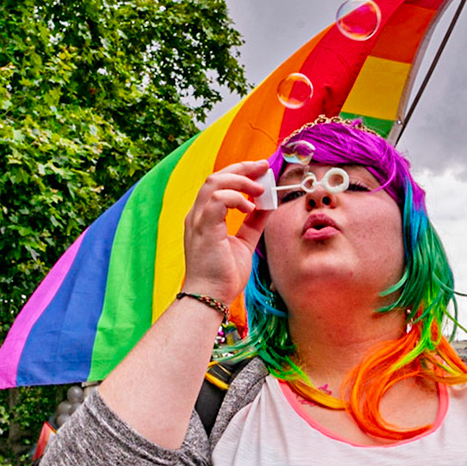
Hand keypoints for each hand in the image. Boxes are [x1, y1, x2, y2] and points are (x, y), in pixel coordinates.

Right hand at [179, 158, 274, 308]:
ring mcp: (198, 220)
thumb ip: (254, 223)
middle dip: (242, 168)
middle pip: (216, 176)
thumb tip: (268, 205)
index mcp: (204, 217)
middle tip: (264, 167)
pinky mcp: (204, 228)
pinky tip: (250, 208)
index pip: (219, 184)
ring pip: (214, 182)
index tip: (262, 170)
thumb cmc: (223, 276)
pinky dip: (236, 198)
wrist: (210, 297)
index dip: (240, 172)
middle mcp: (197, 215)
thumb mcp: (244, 243)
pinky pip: (217, 199)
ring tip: (260, 190)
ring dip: (240, 181)